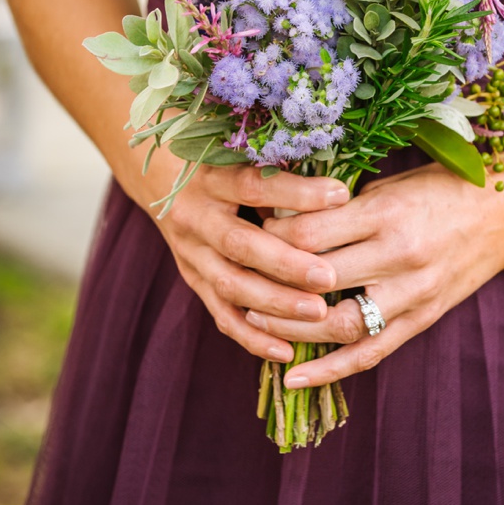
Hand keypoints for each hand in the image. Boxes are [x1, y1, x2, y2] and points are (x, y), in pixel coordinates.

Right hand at [129, 147, 350, 362]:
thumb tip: (338, 187)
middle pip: (241, 245)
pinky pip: (221, 315)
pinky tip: (286, 350)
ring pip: (230, 285)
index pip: (255, 186)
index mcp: (212, 178)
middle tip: (329, 277)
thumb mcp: (240, 154)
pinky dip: (253, 336)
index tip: (341, 196)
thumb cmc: (219, 159)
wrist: (162, 177)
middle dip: (287, 264)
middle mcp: (196, 217)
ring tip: (318, 313)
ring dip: (275, 303)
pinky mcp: (192, 280)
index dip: (298, 193)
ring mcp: (191, 253)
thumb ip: (280, 169)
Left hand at [250, 163, 503, 387]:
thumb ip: (340, 207)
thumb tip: (279, 220)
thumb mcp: (389, 185)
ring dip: (290, 327)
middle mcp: (399, 256)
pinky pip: (371, 353)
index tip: (251, 229)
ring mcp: (413, 294)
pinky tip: (293, 377)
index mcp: (386, 213)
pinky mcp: (421, 320)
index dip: (272, 235)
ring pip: (339, 323)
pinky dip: (329, 370)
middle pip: (317, 278)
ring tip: (253, 321)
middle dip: (271, 280)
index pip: (310, 233)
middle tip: (238, 275)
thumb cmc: (440, 190)